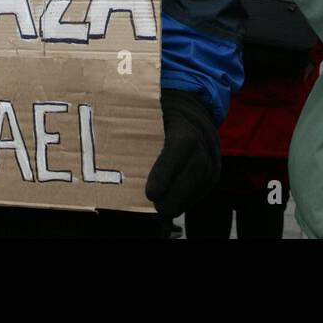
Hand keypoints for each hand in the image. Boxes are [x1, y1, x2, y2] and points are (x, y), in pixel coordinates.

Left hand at [145, 89, 220, 218]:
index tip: (150, 193)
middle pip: (194, 172)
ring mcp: (212, 156)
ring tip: (161, 213)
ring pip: (201, 184)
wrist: (192, 109)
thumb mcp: (148, 115)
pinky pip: (204, 189)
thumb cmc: (160, 113)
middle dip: (175, 197)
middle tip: (156, 209)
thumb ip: (134, 130)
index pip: (180, 147)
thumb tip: (106, 144)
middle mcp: (203, 140)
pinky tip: (173, 207)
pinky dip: (188, 200)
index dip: (166, 172)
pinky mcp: (215, 170)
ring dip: (181, 202)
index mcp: (184, 124)